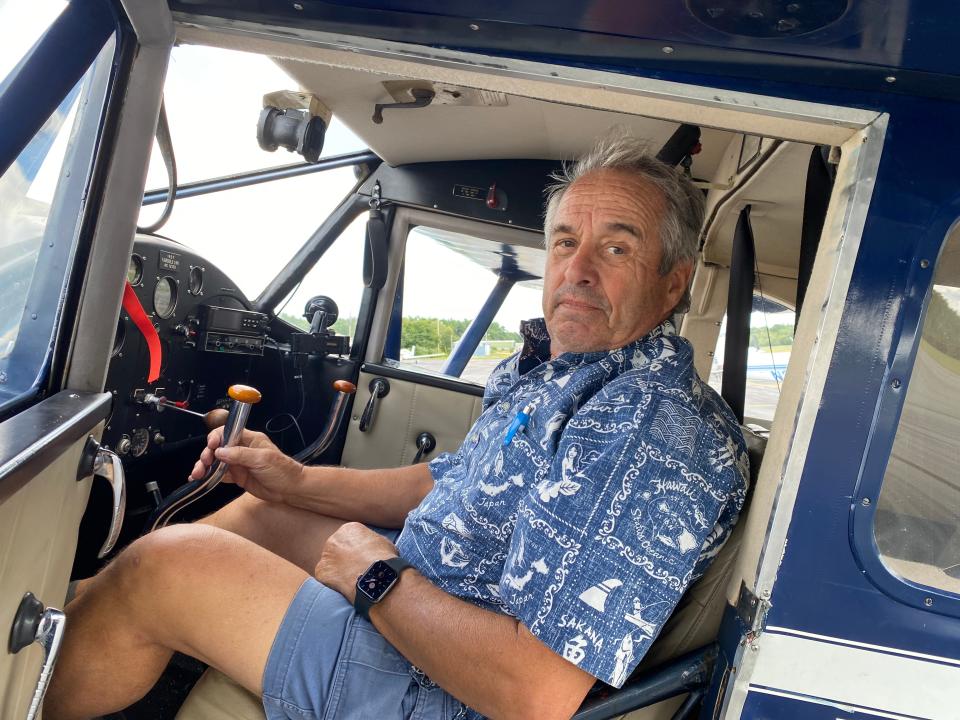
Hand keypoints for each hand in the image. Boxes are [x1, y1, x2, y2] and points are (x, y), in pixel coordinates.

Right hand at [189, 427, 303, 503]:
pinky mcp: (237, 476)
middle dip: (207, 454)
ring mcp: (238, 463)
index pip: (228, 432)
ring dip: (205, 466)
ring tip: (197, 474)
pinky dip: (209, 476)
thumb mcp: (263, 459)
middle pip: (218, 447)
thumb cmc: (283, 471)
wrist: (290, 490)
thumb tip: (221, 451)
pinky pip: (219, 474)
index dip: (217, 437)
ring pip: (216, 461)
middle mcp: (242, 449)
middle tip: (204, 463)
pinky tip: (200, 479)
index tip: (211, 445)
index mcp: (250, 439)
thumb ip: (241, 455)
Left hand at [314, 522, 399, 603]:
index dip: (356, 548)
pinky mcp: (321, 571)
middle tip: (354, 568)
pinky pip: (325, 577)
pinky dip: (333, 582)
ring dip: (337, 570)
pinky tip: (345, 586)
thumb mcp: (383, 542)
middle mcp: (334, 539)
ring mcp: (326, 555)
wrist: (376, 576)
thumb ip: (371, 542)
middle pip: (336, 548)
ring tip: (351, 579)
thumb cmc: (384, 559)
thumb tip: (370, 546)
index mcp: (349, 529)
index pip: (349, 537)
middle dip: (343, 557)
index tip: (361, 557)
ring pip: (329, 563)